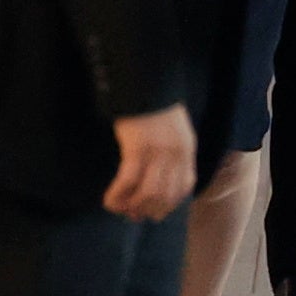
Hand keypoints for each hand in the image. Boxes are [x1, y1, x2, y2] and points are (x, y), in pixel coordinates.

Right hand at [104, 103, 196, 220]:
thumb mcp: (174, 127)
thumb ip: (172, 149)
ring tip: (119, 209)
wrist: (144, 80)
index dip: (168, 205)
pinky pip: (128, 180)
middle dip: (148, 210)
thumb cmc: (155, 102)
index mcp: (186, 149)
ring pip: (148, 193)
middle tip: (133, 215)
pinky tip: (109, 200)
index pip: (183, 187)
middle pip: (165, 195)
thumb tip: (159, 174)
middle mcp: (175, 155)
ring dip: (132, 206)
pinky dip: (118, 195)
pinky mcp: (136, 148)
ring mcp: (157, 152)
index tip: (154, 212)